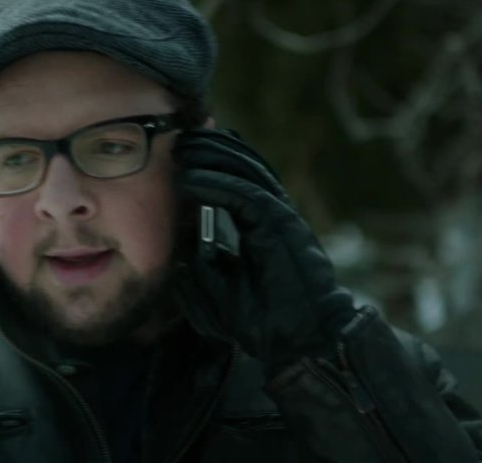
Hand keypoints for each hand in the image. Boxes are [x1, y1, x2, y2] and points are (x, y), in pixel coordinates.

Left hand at [172, 128, 355, 372]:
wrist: (300, 341)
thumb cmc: (266, 325)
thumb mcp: (219, 298)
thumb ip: (203, 275)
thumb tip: (183, 257)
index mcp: (261, 229)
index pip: (237, 185)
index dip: (212, 167)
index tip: (183, 158)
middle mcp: (273, 217)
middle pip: (243, 170)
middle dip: (212, 151)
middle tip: (181, 140)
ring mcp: (280, 220)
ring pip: (246, 174)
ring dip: (214, 158)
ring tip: (185, 147)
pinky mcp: (282, 227)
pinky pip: (247, 196)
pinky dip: (219, 184)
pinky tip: (194, 178)